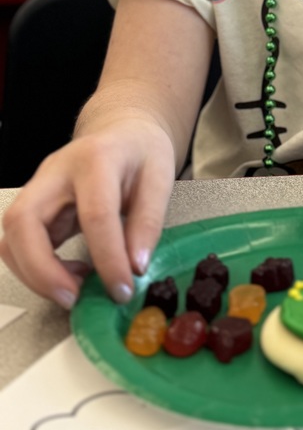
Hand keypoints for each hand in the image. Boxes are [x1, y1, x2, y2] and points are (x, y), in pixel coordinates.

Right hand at [0, 118, 175, 308]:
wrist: (123, 131)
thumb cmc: (141, 151)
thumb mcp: (161, 177)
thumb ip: (149, 221)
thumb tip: (136, 266)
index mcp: (96, 158)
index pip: (95, 213)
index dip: (108, 258)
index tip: (123, 288)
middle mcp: (55, 171)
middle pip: (24, 220)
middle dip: (41, 269)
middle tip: (73, 298)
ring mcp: (38, 188)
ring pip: (11, 236)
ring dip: (34, 273)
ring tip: (74, 290)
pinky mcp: (34, 207)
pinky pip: (19, 244)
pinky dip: (37, 268)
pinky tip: (71, 275)